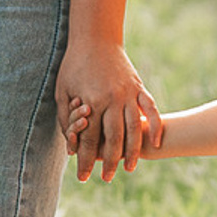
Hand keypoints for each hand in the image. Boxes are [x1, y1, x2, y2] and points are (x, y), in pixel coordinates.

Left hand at [57, 40, 162, 179]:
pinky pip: (151, 109)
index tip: (83, 176)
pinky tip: (155, 142)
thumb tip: (71, 146)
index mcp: (91, 101)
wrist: (95, 38)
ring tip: (129, 168)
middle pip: (112, 139)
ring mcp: (128, 93)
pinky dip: (154, 126)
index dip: (86, 160)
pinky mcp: (139, 87)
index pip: (89, 139)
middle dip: (109, 162)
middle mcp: (112, 99)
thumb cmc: (74, 65)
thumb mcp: (62, 91)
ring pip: (133, 129)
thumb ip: (66, 118)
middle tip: (106, 178)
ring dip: (132, 151)